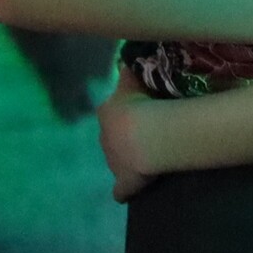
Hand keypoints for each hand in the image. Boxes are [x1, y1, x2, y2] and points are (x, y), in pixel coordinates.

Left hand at [96, 76, 156, 202]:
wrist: (145, 134)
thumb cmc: (142, 103)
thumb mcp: (134, 81)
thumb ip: (128, 71)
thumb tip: (125, 59)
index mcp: (107, 113)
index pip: (111, 113)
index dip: (125, 114)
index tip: (138, 114)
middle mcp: (104, 137)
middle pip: (112, 137)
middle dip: (125, 137)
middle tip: (147, 134)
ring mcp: (113, 161)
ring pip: (117, 158)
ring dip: (128, 158)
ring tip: (147, 157)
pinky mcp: (124, 182)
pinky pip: (122, 189)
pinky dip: (124, 191)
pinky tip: (130, 192)